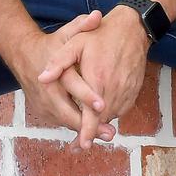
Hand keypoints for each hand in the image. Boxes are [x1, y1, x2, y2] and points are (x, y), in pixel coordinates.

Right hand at [18, 11, 115, 143]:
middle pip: (68, 114)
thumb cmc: (51, 44)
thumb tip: (97, 16)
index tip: (103, 105)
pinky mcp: (42, 112)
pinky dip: (77, 127)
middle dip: (88, 125)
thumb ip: (82, 25)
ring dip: (84, 130)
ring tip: (106, 134)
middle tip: (110, 132)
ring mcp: (42, 104)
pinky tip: (94, 132)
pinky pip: (62, 122)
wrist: (23, 55)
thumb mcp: (66, 33)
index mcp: (54, 73)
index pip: (71, 86)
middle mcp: (46, 92)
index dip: (87, 96)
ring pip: (65, 122)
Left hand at [38, 5, 148, 150]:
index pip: (92, 114)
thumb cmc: (101, 36)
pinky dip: (111, 113)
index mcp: (98, 79)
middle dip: (91, 132)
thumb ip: (58, 62)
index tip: (81, 145)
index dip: (86, 131)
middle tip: (80, 145)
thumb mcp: (75, 43)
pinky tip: (101, 112)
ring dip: (101, 123)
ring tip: (88, 132)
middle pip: (102, 119)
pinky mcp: (134, 91)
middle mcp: (114, 88)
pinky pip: (121, 108)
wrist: (131, 29)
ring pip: (112, 115)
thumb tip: (41, 78)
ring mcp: (126, 91)